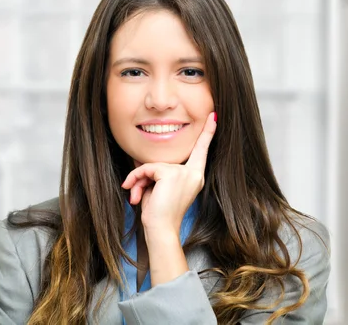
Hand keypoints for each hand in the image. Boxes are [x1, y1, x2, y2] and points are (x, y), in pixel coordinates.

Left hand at [121, 112, 216, 234]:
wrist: (161, 230)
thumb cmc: (160, 215)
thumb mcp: (160, 190)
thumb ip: (157, 174)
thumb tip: (141, 161)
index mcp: (195, 177)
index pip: (202, 151)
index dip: (207, 134)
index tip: (214, 117)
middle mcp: (194, 174)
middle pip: (163, 161)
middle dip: (144, 175)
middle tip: (134, 191)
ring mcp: (184, 173)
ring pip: (153, 165)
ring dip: (138, 180)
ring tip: (134, 195)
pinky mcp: (171, 173)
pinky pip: (147, 168)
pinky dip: (136, 179)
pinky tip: (135, 194)